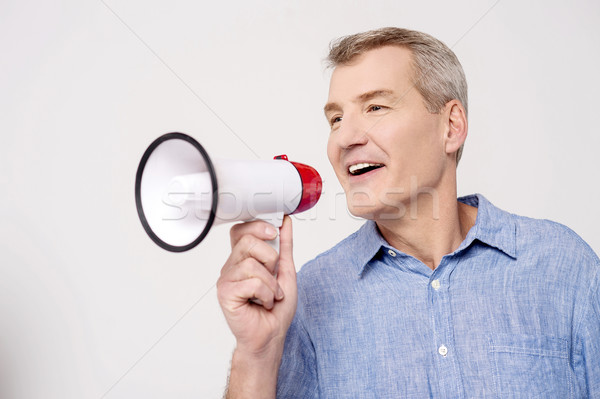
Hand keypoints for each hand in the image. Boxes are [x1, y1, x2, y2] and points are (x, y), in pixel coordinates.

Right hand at [217, 216, 297, 356]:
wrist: (271, 335)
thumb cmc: (276, 309)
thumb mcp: (286, 271)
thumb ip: (284, 246)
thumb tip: (285, 223)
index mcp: (243, 258)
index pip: (242, 230)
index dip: (257, 227)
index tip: (274, 233)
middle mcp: (232, 266)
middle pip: (248, 241)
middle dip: (270, 259)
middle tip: (273, 276)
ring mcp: (227, 279)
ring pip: (251, 264)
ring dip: (271, 283)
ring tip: (270, 295)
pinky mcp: (226, 293)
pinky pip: (251, 282)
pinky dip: (266, 294)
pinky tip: (263, 302)